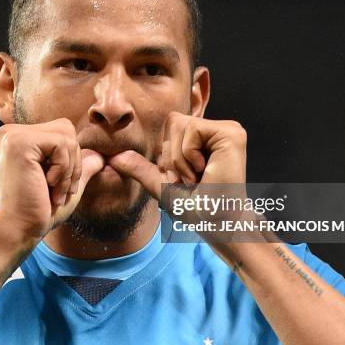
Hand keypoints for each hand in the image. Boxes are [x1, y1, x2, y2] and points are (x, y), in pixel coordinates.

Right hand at [0, 118, 103, 242]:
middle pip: (65, 129)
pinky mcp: (20, 143)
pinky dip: (63, 170)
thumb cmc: (39, 211)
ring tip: (54, 191)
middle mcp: (12, 132)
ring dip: (68, 169)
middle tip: (60, 190)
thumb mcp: (65, 185)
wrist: (19, 230)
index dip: (70, 159)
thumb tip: (100, 157)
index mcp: (18, 138)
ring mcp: (13, 136)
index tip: (61, 188)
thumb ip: (79, 168)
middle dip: (72, 162)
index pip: (61, 131)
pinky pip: (61, 144)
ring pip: (66, 136)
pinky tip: (47, 186)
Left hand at [109, 111, 246, 198]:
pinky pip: (192, 130)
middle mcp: (217, 130)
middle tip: (188, 179)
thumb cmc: (195, 208)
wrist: (214, 223)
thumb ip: (140, 168)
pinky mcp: (232, 134)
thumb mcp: (161, 185)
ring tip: (196, 178)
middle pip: (174, 120)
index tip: (180, 178)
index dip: (168, 152)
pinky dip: (188, 155)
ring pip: (180, 124)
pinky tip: (205, 173)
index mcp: (204, 139)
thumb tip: (112, 158)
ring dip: (179, 159)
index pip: (171, 124)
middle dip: (171, 155)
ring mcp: (227, 129)